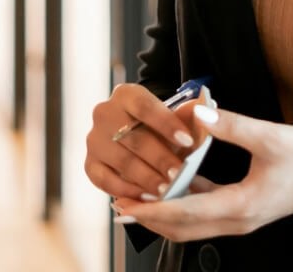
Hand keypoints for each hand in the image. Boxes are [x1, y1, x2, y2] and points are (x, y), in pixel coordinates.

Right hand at [85, 83, 205, 200]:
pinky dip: (127, 190)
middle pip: (134, 138)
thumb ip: (186, 117)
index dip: (167, 124)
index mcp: (126, 94)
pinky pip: (105, 181)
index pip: (146, 107)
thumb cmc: (161, 126)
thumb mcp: (174, 116)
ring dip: (147, 178)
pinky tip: (147, 197)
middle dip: (160, 158)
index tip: (188, 141)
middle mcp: (105, 113)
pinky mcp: (90, 164)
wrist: (138, 135)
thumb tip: (203, 113)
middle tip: (179, 174)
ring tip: (167, 190)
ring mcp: (94, 140)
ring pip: (122, 161)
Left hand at [111, 107, 292, 241]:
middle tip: (118, 203)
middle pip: (180, 228)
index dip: (150, 208)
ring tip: (135, 198)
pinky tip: (170, 186)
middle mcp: (237, 221)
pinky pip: (204, 214)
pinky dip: (181, 206)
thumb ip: (233, 126)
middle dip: (147, 218)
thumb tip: (198, 113)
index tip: (123, 202)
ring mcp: (240, 219)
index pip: (184, 213)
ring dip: (162, 215)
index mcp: (241, 206)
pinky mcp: (244, 211)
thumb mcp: (272, 137)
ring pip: (190, 226)